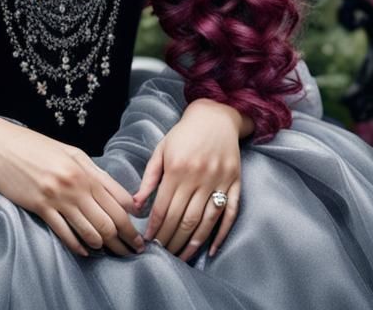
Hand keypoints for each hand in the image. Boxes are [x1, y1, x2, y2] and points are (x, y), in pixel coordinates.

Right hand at [0, 108, 144, 258]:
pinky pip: (65, 233)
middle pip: (111, 218)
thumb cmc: (31, 145)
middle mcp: (75, 181)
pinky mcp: (39, 205)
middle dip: (126, 238)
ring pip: (91, 229)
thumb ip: (92, 172)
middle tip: (134, 251)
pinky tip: (85, 251)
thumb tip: (117, 195)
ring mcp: (57, 195)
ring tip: (111, 252)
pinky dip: (79, 246)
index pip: (119, 199)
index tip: (139, 233)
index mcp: (84, 166)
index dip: (133, 220)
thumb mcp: (67, 152)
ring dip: (104, 245)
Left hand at [131, 100, 241, 260]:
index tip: (149, 241)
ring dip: (193, 243)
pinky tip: (211, 250)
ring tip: (182, 256)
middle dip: (171, 239)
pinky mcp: (235, 183)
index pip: (164, 207)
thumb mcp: (162, 149)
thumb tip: (137, 204)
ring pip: (205, 221)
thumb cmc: (184, 134)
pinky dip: (221, 234)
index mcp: (177, 168)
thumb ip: (150, 177)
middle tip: (164, 253)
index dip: (156, 227)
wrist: (216, 116)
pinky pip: (229, 214)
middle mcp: (198, 176)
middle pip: (184, 218)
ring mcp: (219, 181)